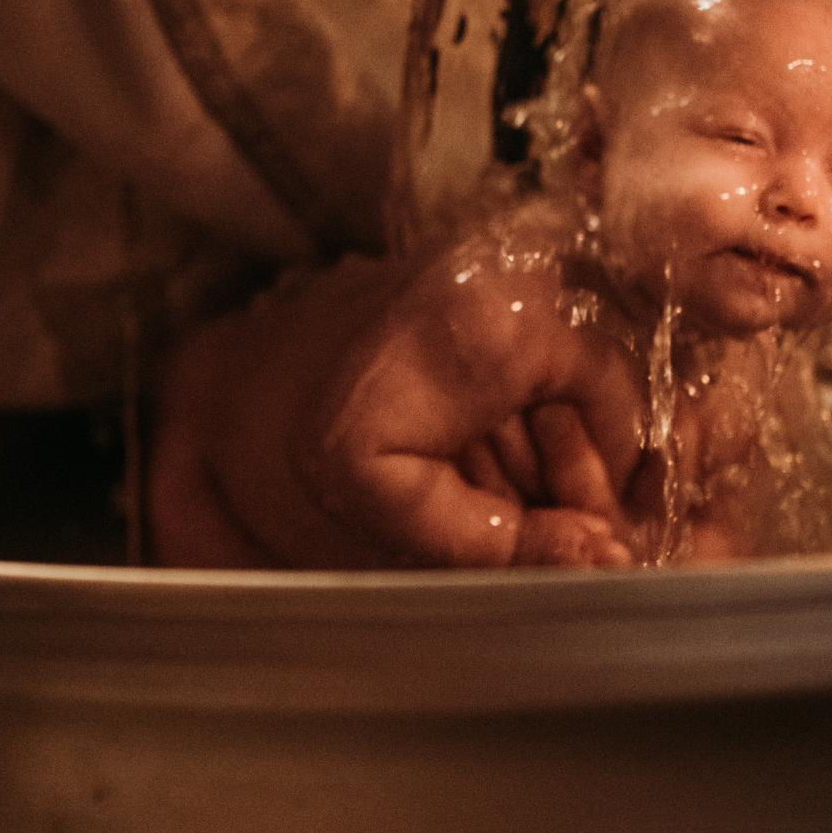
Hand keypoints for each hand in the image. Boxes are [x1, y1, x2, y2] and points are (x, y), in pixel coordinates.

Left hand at [148, 252, 644, 570]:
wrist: (215, 388)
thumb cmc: (292, 442)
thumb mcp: (394, 514)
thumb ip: (506, 543)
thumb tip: (607, 560)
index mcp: (493, 325)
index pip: (616, 391)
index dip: (607, 467)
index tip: (585, 524)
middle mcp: (495, 278)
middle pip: (592, 383)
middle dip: (571, 466)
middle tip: (533, 524)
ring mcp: (476, 273)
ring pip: (557, 378)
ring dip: (539, 449)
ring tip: (484, 495)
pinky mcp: (455, 283)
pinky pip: (518, 357)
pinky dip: (505, 418)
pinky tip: (465, 459)